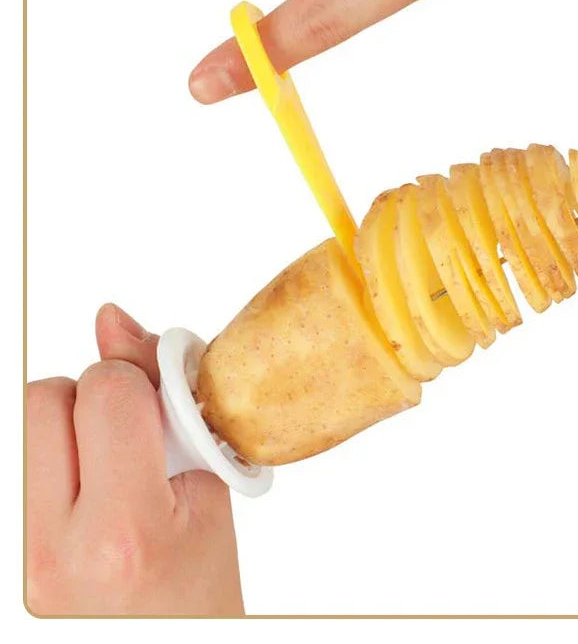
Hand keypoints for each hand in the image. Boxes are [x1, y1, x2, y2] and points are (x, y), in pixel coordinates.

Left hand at [25, 304, 243, 615]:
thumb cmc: (200, 603)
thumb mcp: (211, 505)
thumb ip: (165, 407)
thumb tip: (110, 320)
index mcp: (123, 533)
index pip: (105, 393)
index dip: (139, 383)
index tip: (160, 406)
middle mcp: (48, 554)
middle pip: (42, 400)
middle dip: (93, 399)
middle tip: (129, 441)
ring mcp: (12, 565)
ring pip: (18, 429)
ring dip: (61, 429)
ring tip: (102, 474)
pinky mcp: (2, 564)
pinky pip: (15, 467)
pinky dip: (45, 462)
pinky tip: (77, 495)